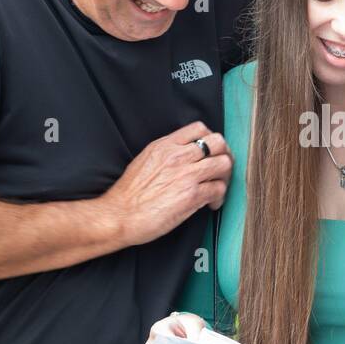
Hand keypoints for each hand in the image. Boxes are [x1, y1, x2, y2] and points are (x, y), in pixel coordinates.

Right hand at [103, 121, 232, 246]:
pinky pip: (219, 189)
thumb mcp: (145, 160)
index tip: (210, 152)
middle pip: (218, 142)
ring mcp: (186, 175)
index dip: (210, 139)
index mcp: (165, 146)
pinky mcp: (192, 195)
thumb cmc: (129, 194)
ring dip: (225, 177)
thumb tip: (184, 156)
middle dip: (223, 155)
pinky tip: (211, 203)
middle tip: (220, 169)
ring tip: (217, 187)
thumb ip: (166, 154)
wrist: (119, 215)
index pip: (199, 128)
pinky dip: (219, 197)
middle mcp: (177, 156)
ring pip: (224, 164)